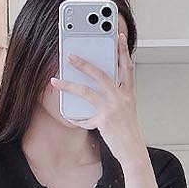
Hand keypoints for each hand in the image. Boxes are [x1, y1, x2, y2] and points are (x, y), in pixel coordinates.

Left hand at [50, 31, 147, 168]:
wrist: (133, 150)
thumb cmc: (128, 130)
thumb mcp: (126, 109)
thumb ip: (116, 96)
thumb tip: (98, 87)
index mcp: (128, 93)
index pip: (127, 67)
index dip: (123, 51)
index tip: (119, 37)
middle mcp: (121, 98)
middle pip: (101, 74)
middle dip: (84, 63)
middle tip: (70, 55)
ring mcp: (112, 109)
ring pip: (86, 92)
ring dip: (68, 85)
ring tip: (56, 80)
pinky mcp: (103, 121)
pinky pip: (84, 117)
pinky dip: (75, 117)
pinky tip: (68, 115)